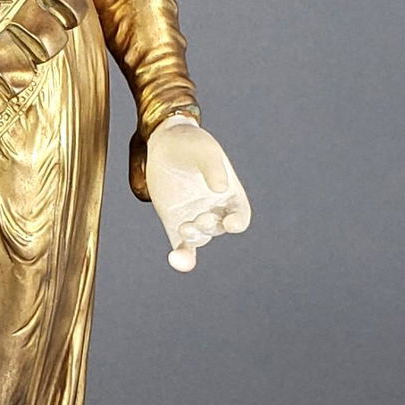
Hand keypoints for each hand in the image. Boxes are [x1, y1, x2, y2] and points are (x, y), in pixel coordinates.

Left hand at [137, 118, 250, 271]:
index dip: (238, 222)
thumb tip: (220, 188)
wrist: (163, 145)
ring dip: (193, 237)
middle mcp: (215, 209)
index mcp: (229, 194)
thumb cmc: (190, 144)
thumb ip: (212, 166)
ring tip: (184, 227)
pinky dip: (182, 257)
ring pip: (200, 238)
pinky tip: (176, 261)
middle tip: (198, 218)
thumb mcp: (203, 149)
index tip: (231, 223)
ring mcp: (195, 218)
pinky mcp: (175, 224)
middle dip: (210, 225)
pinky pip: (182, 247)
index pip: (240, 215)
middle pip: (218, 227)